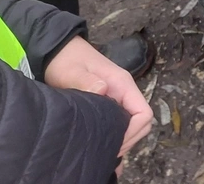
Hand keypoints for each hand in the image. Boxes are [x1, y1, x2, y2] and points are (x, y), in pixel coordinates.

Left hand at [44, 36, 152, 156]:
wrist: (59, 50)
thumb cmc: (67, 60)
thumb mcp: (73, 71)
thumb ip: (86, 81)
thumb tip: (102, 91)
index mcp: (122, 84)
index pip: (143, 113)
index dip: (133, 131)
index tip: (113, 143)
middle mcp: (125, 91)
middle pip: (142, 122)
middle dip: (130, 139)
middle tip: (108, 152)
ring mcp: (119, 96)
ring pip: (134, 123)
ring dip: (124, 138)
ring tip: (105, 150)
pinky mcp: (110, 101)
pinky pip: (122, 121)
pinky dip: (118, 134)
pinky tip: (104, 144)